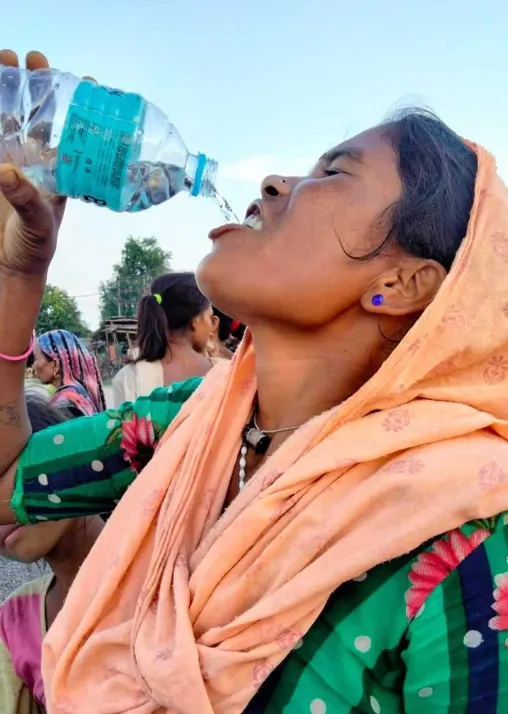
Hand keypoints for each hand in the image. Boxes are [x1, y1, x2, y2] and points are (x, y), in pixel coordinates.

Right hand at [0, 50, 64, 275]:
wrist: (11, 265)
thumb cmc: (35, 247)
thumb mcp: (38, 226)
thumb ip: (26, 200)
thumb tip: (7, 172)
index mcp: (60, 171)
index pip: (72, 131)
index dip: (78, 106)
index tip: (85, 81)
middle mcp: (37, 160)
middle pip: (39, 114)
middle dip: (37, 85)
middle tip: (35, 60)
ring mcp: (11, 160)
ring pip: (10, 115)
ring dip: (9, 88)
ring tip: (8, 59)